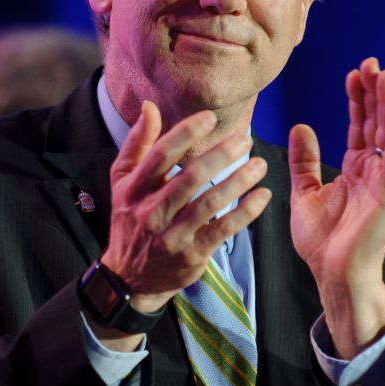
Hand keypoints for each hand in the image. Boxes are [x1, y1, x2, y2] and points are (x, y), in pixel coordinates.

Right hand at [99, 103, 269, 333]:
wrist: (129, 278)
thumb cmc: (129, 220)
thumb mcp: (122, 182)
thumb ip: (137, 144)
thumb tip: (150, 107)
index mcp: (134, 189)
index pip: (160, 156)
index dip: (186, 134)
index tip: (211, 118)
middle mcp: (151, 212)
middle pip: (190, 177)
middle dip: (222, 155)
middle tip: (246, 139)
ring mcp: (172, 236)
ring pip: (210, 202)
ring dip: (239, 181)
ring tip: (260, 164)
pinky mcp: (192, 255)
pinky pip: (223, 229)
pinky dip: (245, 212)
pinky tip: (262, 196)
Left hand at [288, 57, 384, 356]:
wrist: (333, 274)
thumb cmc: (323, 242)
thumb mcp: (305, 192)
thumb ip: (304, 161)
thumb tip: (301, 127)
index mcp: (356, 170)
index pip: (360, 126)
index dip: (358, 99)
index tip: (353, 73)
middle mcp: (375, 172)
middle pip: (378, 123)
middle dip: (375, 93)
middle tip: (372, 63)